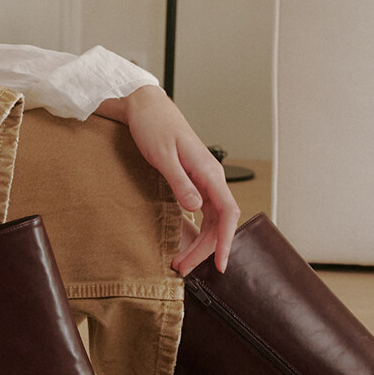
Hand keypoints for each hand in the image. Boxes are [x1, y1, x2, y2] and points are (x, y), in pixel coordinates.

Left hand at [95, 86, 239, 273]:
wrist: (145, 106)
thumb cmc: (153, 125)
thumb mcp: (162, 155)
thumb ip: (180, 182)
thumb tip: (195, 208)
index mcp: (209, 172)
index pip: (228, 213)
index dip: (227, 241)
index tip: (221, 264)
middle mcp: (211, 178)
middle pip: (220, 223)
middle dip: (206, 250)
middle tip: (184, 268)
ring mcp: (204, 180)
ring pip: (212, 220)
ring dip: (200, 243)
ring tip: (181, 261)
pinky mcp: (193, 181)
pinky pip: (203, 212)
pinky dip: (197, 230)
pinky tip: (186, 242)